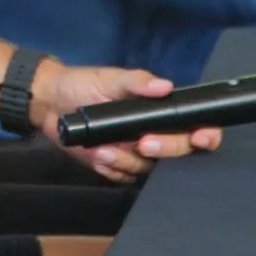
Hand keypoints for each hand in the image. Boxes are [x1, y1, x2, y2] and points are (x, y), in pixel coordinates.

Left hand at [35, 63, 222, 183]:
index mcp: (157, 111)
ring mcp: (135, 152)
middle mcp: (152, 134)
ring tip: (103, 147)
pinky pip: (124, 177)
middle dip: (165, 149)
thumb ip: (137, 82)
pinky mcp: (117, 166)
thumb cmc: (83, 84)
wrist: (50, 103)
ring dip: (126, 159)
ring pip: (148, 169)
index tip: (199, 137)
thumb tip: (165, 86)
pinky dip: (111, 167)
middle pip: (178, 152)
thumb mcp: (110, 78)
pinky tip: (97, 154)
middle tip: (143, 142)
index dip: (205, 135)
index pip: (193, 126)